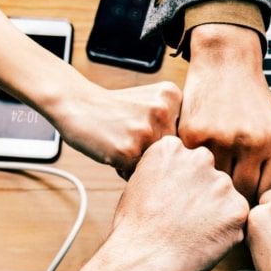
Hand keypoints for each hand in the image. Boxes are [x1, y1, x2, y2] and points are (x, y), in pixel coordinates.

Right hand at [30, 135, 246, 270]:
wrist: (134, 269)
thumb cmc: (127, 237)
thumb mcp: (136, 189)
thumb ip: (160, 173)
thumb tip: (170, 172)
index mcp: (169, 148)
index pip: (192, 156)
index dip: (186, 185)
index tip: (176, 204)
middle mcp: (198, 159)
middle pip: (213, 175)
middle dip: (203, 200)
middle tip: (183, 226)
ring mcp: (219, 185)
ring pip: (228, 199)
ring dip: (215, 218)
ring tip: (190, 238)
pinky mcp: (236, 213)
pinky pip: (240, 222)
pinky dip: (227, 236)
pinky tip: (203, 246)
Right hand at [50, 78, 181, 175]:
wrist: (76, 103)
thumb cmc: (114, 108)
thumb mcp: (150, 101)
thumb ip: (174, 122)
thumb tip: (195, 160)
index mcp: (173, 96)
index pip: (184, 135)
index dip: (164, 139)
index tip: (145, 128)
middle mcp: (163, 111)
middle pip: (172, 152)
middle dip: (153, 152)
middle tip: (130, 136)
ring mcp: (146, 130)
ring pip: (156, 164)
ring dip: (139, 162)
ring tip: (121, 142)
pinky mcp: (128, 150)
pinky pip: (136, 174)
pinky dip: (124, 169)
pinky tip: (112, 150)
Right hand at [178, 23, 270, 200]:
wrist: (226, 62)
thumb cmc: (253, 103)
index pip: (268, 193)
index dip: (257, 203)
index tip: (247, 203)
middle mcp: (254, 142)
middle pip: (244, 194)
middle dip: (235, 199)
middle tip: (225, 201)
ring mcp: (223, 138)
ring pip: (217, 184)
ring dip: (212, 187)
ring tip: (209, 189)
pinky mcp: (195, 134)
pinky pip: (195, 167)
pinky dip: (194, 170)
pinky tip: (195, 169)